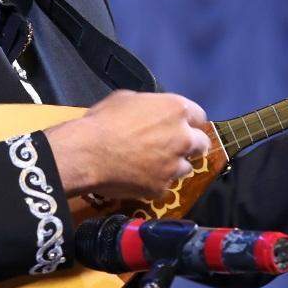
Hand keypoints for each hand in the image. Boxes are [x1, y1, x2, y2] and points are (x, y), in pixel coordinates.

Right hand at [45, 90, 210, 198]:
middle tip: (174, 148)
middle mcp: (183, 138)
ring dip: (174, 166)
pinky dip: (156, 183)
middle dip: (190, 146)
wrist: (86, 153)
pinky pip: (164, 186)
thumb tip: (152, 113)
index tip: (183, 127)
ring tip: (154, 166)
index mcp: (176, 110)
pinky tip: (140, 179)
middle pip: (201, 144)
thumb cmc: (103, 120)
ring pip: (185, 168)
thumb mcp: (127, 99)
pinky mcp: (161, 187)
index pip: (200, 117)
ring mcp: (174, 166)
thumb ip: (150, 107)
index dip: (191, 123)